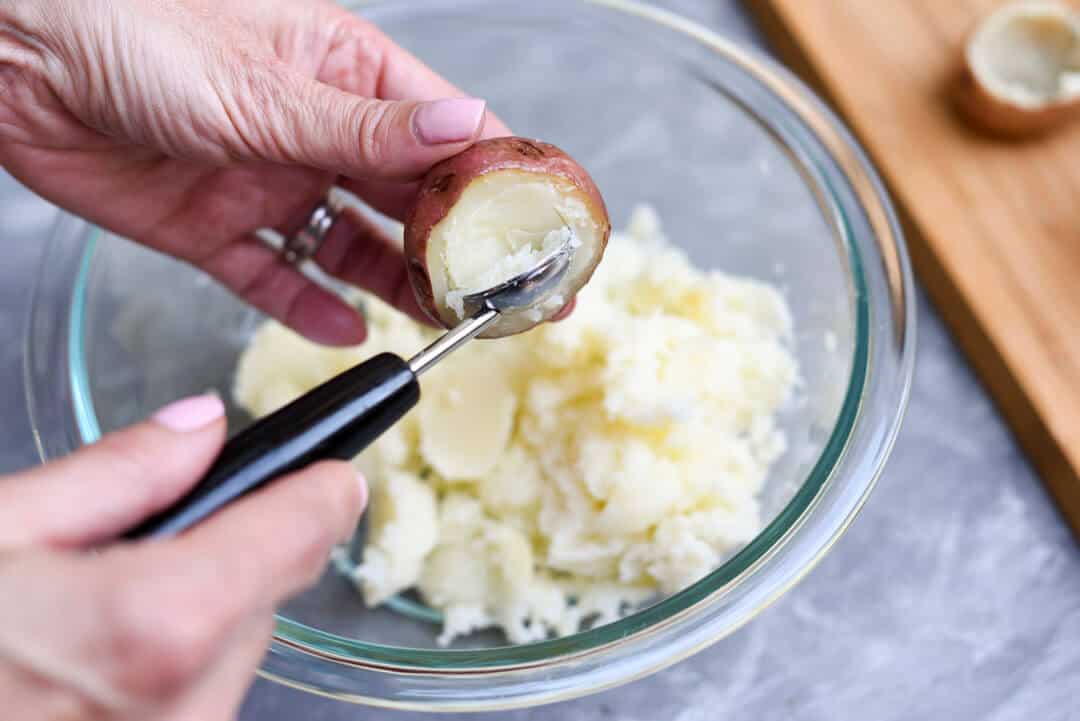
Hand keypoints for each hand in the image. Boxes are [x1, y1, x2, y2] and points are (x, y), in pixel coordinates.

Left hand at [0, 0, 510, 344]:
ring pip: (352, 246)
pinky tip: (344, 328)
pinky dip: (307, 304)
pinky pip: (275, 276)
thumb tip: (464, 130)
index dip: (498, 182)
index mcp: (344, 70)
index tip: (539, 228)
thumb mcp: (264, 85)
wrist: (12, 60)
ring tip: (439, 324)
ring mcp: (269, 180)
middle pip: (408, 201)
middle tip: (508, 298)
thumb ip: (364, 126)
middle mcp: (315, 130)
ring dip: (394, 285)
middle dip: (460, 249)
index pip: (445, 132)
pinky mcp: (215, 228)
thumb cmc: (130, 28)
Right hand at [0, 395, 365, 719]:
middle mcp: (181, 712)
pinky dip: (166, 674)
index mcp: (154, 626)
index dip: (321, 491)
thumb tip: (201, 425)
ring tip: (96, 609)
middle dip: (240, 554)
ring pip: (233, 661)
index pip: (296, 536)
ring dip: (198, 620)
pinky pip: (192, 710)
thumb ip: (116, 473)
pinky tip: (89, 664)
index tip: (334, 472)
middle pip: (266, 601)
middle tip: (170, 532)